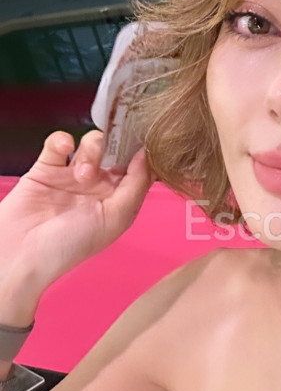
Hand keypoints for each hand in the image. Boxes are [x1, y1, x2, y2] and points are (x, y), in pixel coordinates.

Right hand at [0, 129, 155, 293]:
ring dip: (91, 151)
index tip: (144, 139)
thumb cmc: (71, 244)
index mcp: (117, 200)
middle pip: (116, 151)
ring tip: (81, 175)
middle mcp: (97, 187)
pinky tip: (64, 150)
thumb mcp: (116, 219)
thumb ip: (136, 185)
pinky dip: (63, 140)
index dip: (142, 153)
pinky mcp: (46, 167)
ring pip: (91, 144)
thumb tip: (147, 154)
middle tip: (108, 163)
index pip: (138, 169)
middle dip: (115, 150)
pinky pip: (59, 142)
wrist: (23, 251)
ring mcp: (71, 175)